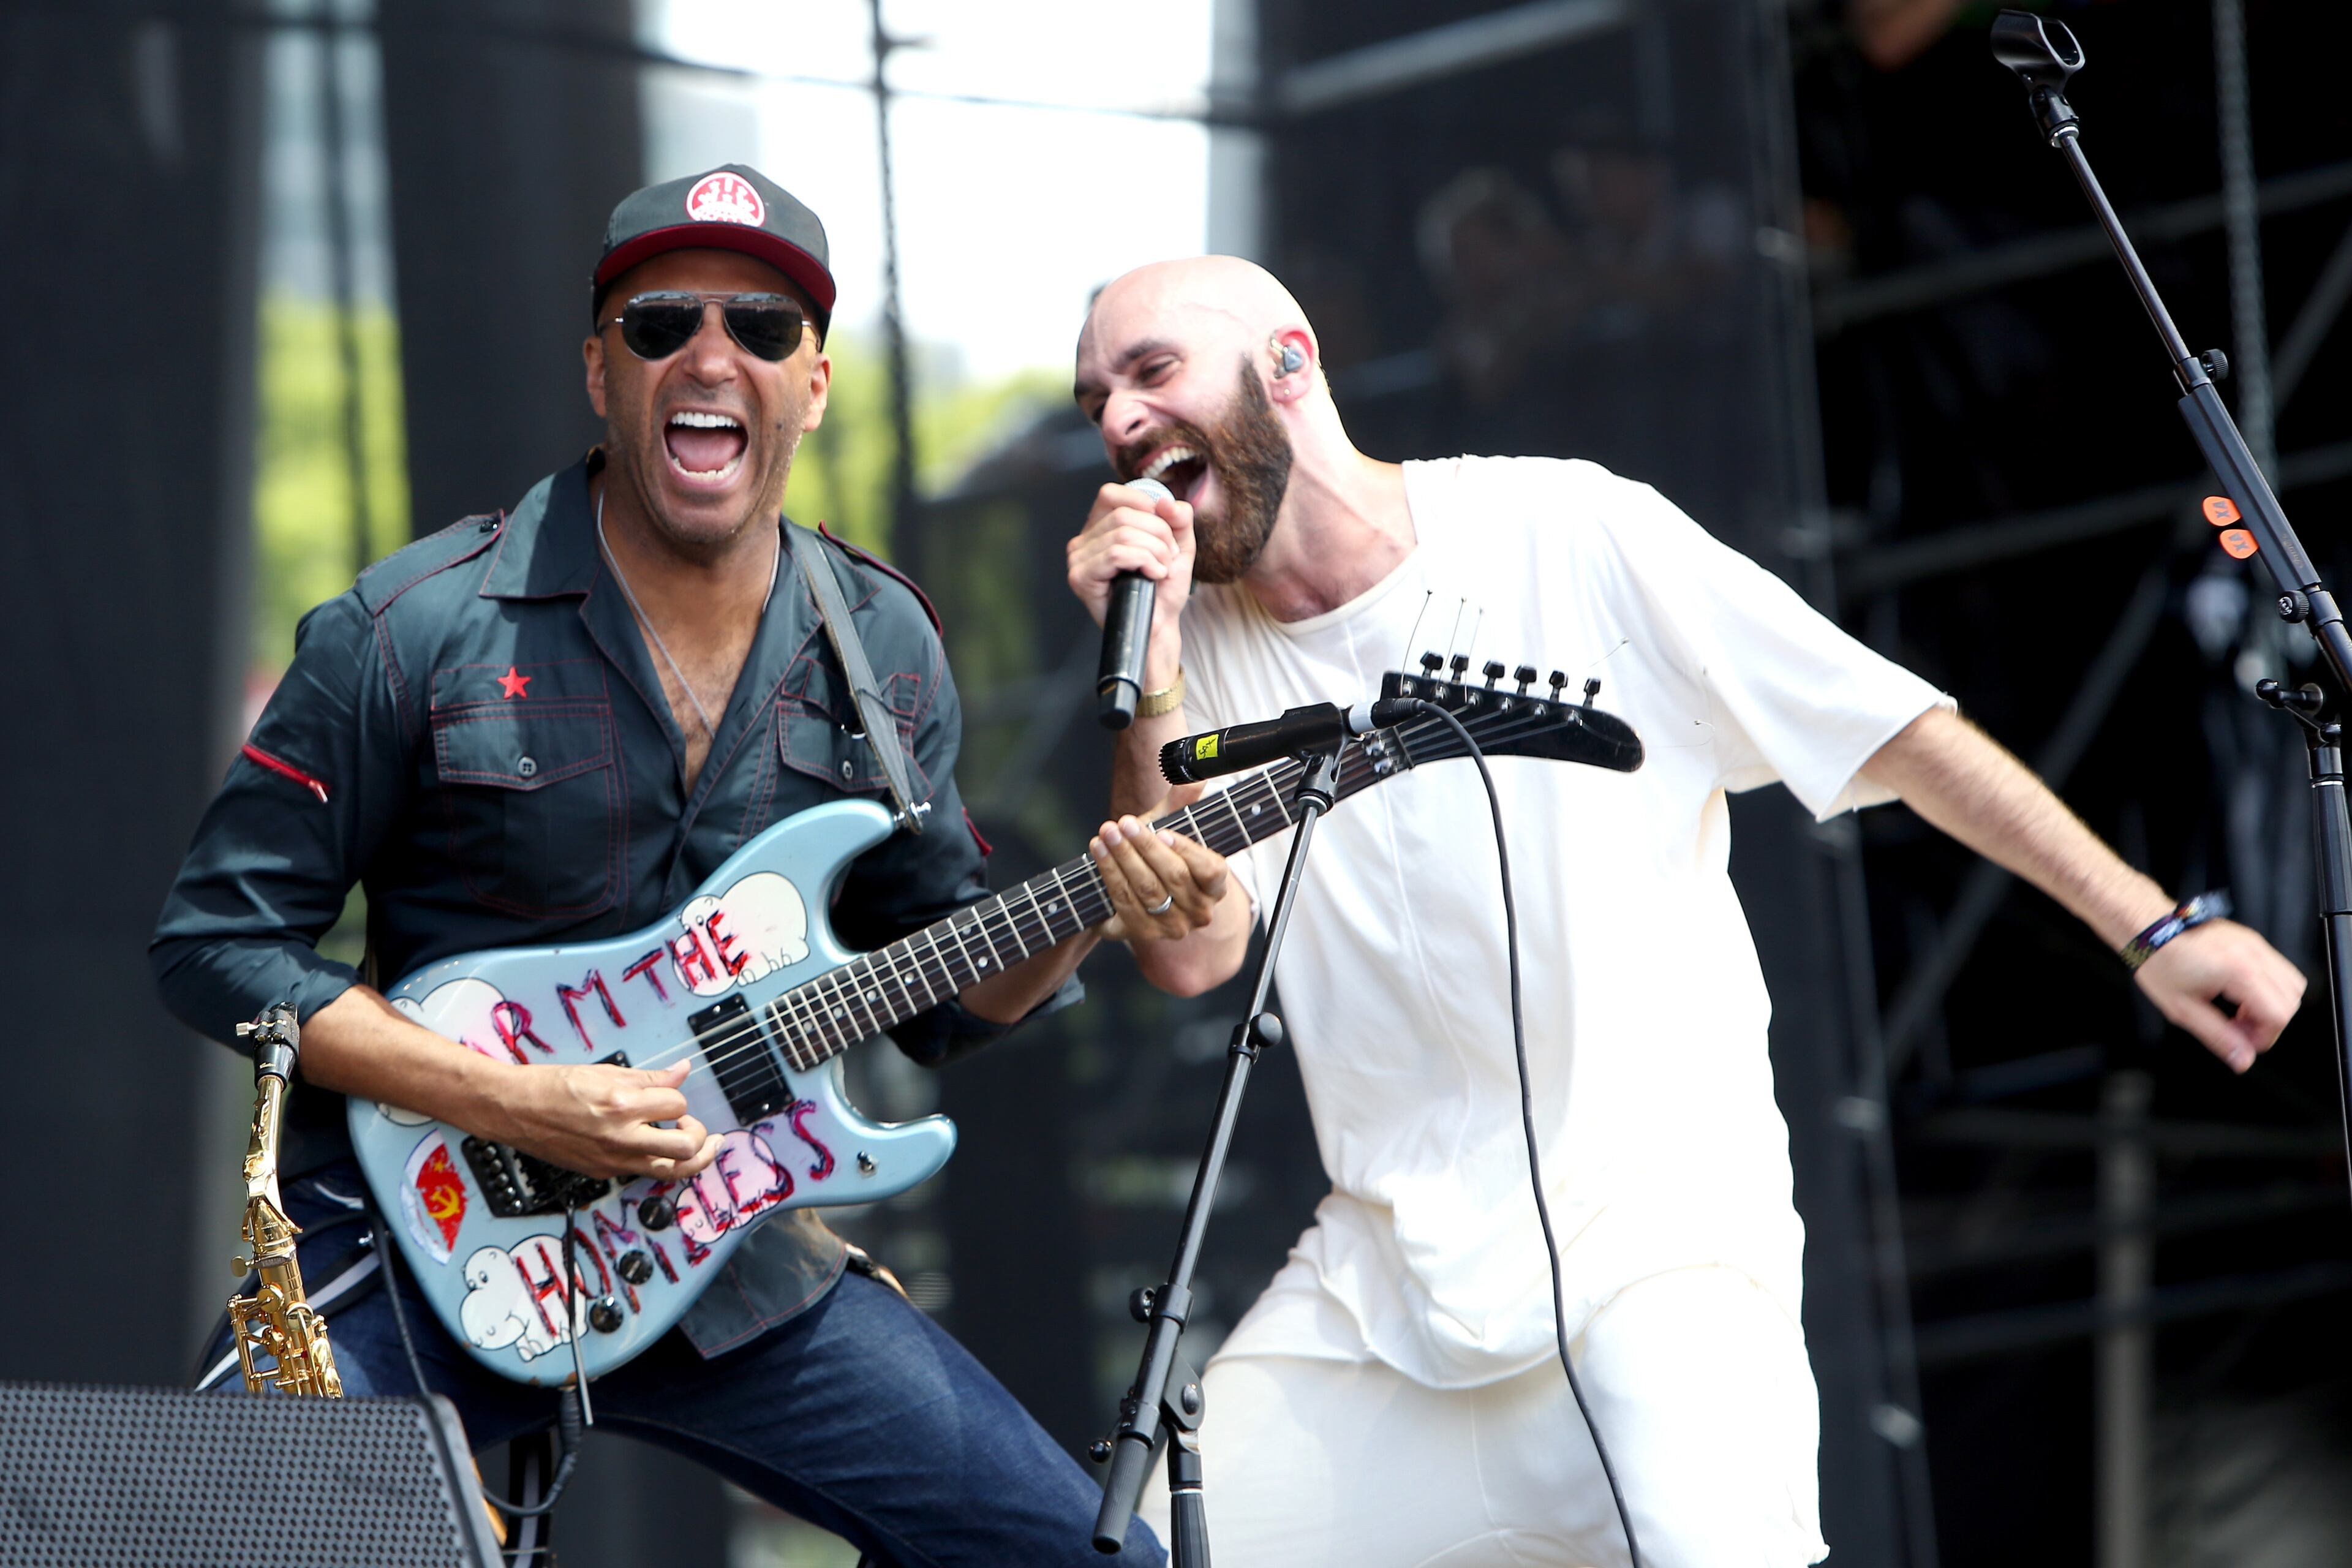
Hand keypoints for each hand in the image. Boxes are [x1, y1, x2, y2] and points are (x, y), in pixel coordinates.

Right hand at [495, 1060, 719, 1179]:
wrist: (513, 1109)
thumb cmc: (551, 1086)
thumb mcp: (604, 1071)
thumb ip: (649, 1077)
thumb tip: (681, 1070)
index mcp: (620, 1105)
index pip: (676, 1104)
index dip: (679, 1099)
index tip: (672, 1097)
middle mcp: (619, 1137)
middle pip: (685, 1149)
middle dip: (701, 1138)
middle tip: (697, 1128)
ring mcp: (611, 1160)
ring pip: (669, 1172)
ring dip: (693, 1160)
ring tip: (702, 1148)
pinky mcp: (602, 1173)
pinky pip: (641, 1172)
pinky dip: (657, 1162)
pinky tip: (658, 1149)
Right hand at [1066, 481, 1195, 659]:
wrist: (1159, 625)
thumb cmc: (1163, 589)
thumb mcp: (1179, 546)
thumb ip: (1179, 519)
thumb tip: (1165, 502)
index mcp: (1099, 527)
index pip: (1111, 494)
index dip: (1143, 505)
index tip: (1164, 531)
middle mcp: (1083, 540)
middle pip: (1123, 514)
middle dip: (1158, 535)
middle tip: (1168, 558)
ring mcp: (1078, 559)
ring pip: (1122, 534)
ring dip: (1155, 552)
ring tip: (1161, 570)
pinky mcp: (1080, 577)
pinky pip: (1116, 554)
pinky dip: (1144, 562)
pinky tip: (1152, 576)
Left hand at [1090, 815, 1227, 941]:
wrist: (1131, 889)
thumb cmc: (1156, 853)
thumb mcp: (1169, 827)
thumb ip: (1181, 803)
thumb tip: (1192, 777)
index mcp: (1215, 887)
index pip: (1210, 869)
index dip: (1186, 850)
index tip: (1162, 831)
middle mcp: (1198, 912)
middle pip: (1173, 878)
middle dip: (1144, 847)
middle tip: (1123, 823)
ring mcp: (1170, 928)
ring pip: (1146, 891)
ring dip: (1122, 859)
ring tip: (1106, 833)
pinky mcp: (1140, 935)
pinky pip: (1122, 905)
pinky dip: (1108, 876)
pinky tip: (1098, 853)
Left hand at [2133, 919, 2305, 1072]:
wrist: (2148, 929)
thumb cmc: (2159, 963)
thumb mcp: (2183, 1010)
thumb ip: (2218, 1037)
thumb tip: (2242, 1060)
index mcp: (2238, 971)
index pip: (2279, 1014)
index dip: (2264, 1036)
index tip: (2242, 1041)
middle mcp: (2253, 954)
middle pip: (2290, 1001)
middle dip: (2269, 1022)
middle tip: (2238, 1028)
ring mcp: (2255, 944)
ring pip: (2291, 984)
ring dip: (2272, 1005)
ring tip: (2239, 1011)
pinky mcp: (2252, 940)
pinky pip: (2278, 969)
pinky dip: (2268, 988)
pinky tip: (2240, 994)